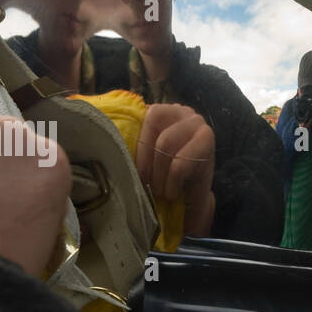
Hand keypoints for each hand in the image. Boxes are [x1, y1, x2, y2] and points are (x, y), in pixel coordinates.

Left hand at [136, 103, 215, 236]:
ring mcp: (197, 122)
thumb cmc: (162, 177)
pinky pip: (180, 162)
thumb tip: (103, 140)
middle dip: (148, 165)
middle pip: (155, 133)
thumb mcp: (145, 159)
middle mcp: (180, 111)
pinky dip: (172, 183)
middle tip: (148, 186)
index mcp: (161, 112)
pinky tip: (172, 193)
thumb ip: (132, 145)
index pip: (143, 118)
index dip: (139, 149)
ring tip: (160, 191)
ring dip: (160, 175)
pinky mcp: (208, 138)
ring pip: (165, 144)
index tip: (136, 173)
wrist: (190, 200)